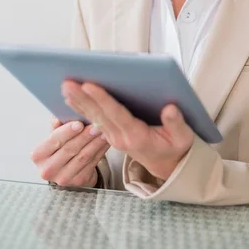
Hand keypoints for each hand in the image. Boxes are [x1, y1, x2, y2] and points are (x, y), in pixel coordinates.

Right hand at [30, 115, 109, 187]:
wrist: (67, 168)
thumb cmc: (61, 146)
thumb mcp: (55, 134)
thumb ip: (57, 125)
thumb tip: (58, 118)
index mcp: (38, 155)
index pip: (54, 140)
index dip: (67, 132)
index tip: (80, 123)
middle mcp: (47, 169)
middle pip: (69, 149)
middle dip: (85, 136)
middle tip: (96, 125)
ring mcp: (63, 178)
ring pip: (83, 157)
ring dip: (95, 142)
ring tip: (104, 131)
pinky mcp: (78, 181)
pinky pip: (92, 163)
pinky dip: (101, 150)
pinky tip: (106, 140)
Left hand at [61, 80, 194, 180]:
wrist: (167, 165)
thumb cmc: (175, 147)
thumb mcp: (183, 137)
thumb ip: (176, 123)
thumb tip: (170, 108)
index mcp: (137, 136)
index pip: (116, 114)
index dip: (102, 99)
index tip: (89, 85)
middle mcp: (121, 137)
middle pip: (98, 114)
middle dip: (82, 98)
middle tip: (68, 83)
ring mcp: (113, 138)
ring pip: (93, 117)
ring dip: (78, 102)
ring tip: (65, 88)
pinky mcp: (111, 136)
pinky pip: (94, 121)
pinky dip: (82, 109)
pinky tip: (71, 99)